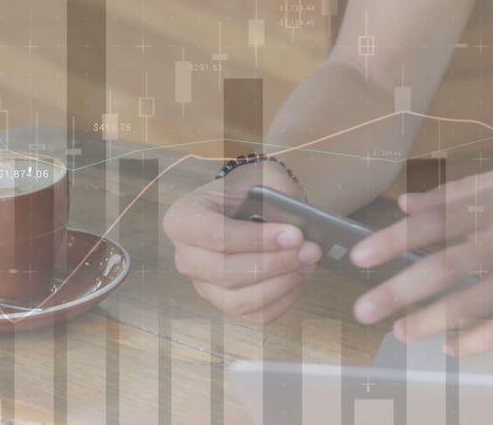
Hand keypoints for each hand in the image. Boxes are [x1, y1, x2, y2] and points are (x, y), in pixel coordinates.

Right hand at [163, 162, 321, 322]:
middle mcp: (186, 256)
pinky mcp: (224, 304)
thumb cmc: (251, 191)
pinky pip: (254, 314)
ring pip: (238, 300)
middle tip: (309, 250)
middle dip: (274, 263)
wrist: (248, 205)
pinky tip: (298, 278)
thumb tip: (299, 226)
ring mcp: (203, 285)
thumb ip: (279, 194)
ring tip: (307, 263)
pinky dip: (282, 300)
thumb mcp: (263, 177)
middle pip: (225, 272)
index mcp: (183, 219)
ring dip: (280, 284)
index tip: (294, 235)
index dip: (255, 239)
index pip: (214, 235)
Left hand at [350, 166, 492, 355]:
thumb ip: (454, 193)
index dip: (392, 240)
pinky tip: (449, 348)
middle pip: (445, 267)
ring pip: (471, 303)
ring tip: (400, 332)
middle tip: (364, 309)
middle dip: (398, 291)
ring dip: (429, 321)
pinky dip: (475, 341)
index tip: (358, 258)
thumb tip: (403, 204)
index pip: (434, 222)